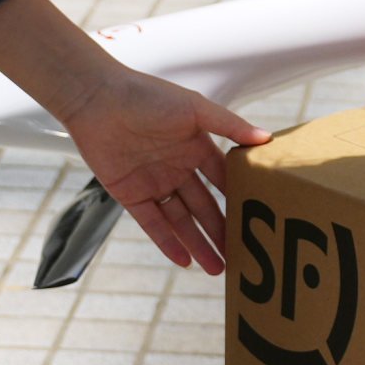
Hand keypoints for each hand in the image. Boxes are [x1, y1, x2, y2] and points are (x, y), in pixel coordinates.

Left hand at [62, 62, 267, 270]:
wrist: (98, 100)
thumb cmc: (147, 96)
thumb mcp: (195, 108)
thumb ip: (230, 125)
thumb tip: (266, 139)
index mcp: (196, 147)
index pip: (223, 180)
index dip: (239, 200)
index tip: (259, 221)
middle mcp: (178, 168)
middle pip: (205, 207)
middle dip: (221, 231)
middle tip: (241, 255)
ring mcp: (154, 183)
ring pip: (182, 221)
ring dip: (198, 243)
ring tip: (218, 268)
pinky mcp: (130, 195)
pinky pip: (153, 224)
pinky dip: (168, 242)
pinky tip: (185, 260)